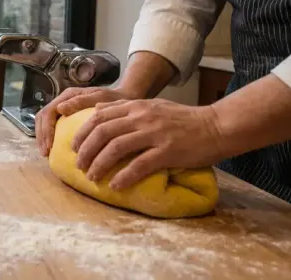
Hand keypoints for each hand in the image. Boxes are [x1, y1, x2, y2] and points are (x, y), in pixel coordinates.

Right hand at [36, 87, 134, 156]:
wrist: (125, 98)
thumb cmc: (114, 99)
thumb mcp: (100, 98)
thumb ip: (81, 101)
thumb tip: (60, 108)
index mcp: (68, 96)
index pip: (48, 112)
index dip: (46, 130)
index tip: (49, 147)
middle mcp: (63, 101)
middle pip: (42, 118)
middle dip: (42, 136)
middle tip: (45, 153)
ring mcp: (64, 109)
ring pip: (45, 123)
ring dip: (44, 138)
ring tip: (47, 154)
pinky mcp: (68, 117)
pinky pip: (54, 127)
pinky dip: (51, 138)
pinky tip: (54, 150)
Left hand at [72, 99, 225, 189]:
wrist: (217, 126)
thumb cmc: (184, 119)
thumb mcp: (152, 105)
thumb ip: (126, 108)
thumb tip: (97, 110)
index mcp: (136, 106)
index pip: (99, 116)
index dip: (82, 132)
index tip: (74, 146)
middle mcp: (142, 117)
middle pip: (102, 132)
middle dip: (86, 150)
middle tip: (79, 165)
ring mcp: (155, 133)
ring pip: (116, 148)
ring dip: (99, 164)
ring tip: (92, 177)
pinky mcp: (168, 151)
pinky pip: (139, 165)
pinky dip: (124, 176)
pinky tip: (116, 185)